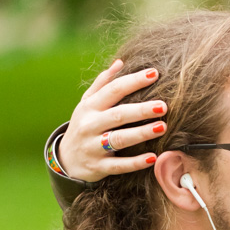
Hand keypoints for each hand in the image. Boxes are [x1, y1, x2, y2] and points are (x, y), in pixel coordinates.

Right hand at [60, 60, 167, 181]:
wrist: (66, 160)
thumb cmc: (85, 125)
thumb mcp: (88, 104)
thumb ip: (103, 84)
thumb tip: (120, 62)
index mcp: (90, 107)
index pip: (113, 90)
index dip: (133, 81)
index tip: (155, 74)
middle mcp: (90, 125)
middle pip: (118, 115)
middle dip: (141, 110)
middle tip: (163, 106)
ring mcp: (93, 147)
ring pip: (118, 139)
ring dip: (141, 133)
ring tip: (162, 127)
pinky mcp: (98, 167)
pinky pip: (118, 165)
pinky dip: (135, 162)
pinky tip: (153, 157)